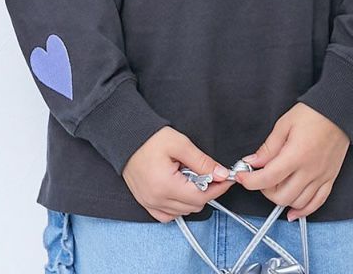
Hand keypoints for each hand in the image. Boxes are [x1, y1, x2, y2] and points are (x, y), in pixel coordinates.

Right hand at [122, 126, 236, 222]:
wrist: (126, 137)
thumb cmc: (150, 138)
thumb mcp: (180, 144)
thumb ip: (202, 162)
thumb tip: (221, 174)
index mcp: (166, 185)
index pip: (201, 197)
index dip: (217, 188)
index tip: (226, 179)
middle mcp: (157, 199)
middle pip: (193, 206)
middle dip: (206, 191)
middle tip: (208, 174)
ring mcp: (149, 203)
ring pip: (182, 212)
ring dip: (192, 198)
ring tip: (190, 177)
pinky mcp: (145, 202)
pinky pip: (167, 215)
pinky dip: (178, 206)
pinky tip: (179, 190)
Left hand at [233, 103, 349, 221]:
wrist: (338, 111)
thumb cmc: (313, 114)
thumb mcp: (284, 124)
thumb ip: (268, 147)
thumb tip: (253, 162)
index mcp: (296, 155)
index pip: (268, 178)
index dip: (250, 181)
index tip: (242, 176)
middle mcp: (309, 170)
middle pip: (281, 195)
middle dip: (264, 190)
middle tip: (259, 177)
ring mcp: (321, 177)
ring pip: (297, 203)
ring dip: (281, 199)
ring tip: (274, 187)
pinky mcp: (329, 179)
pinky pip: (317, 203)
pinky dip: (303, 211)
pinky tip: (293, 211)